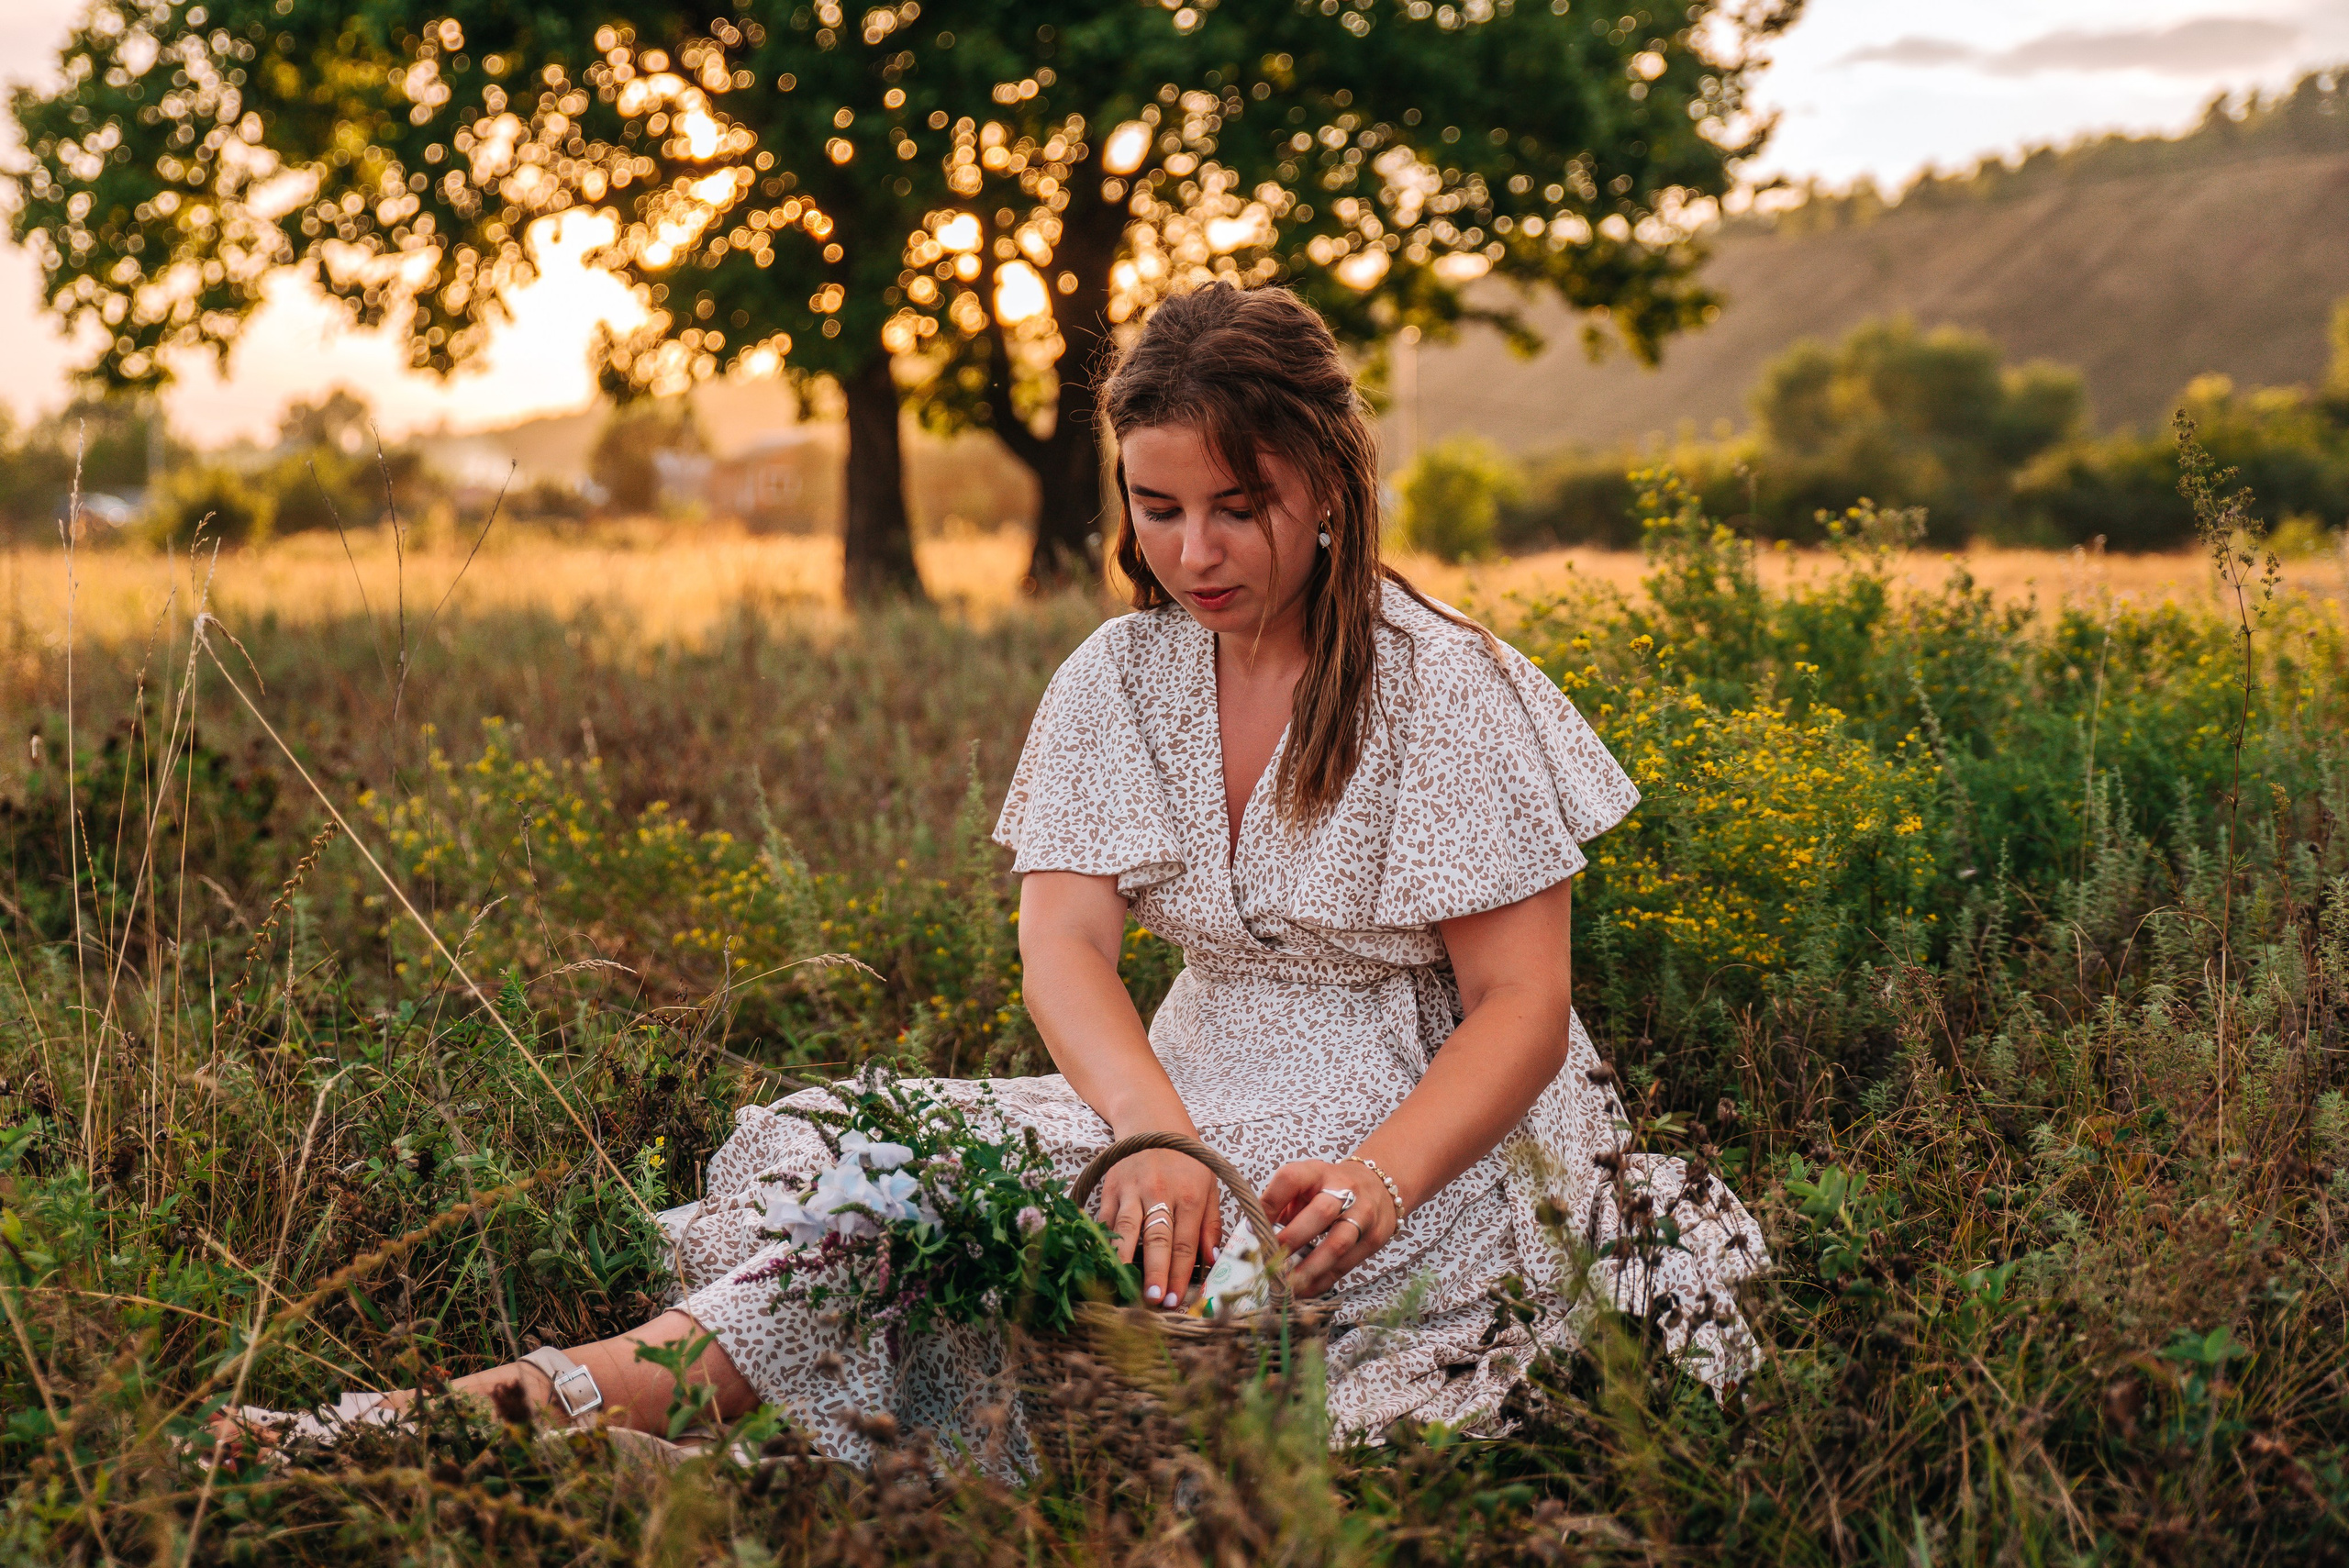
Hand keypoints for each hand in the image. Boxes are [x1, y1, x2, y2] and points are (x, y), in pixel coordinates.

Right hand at [1099, 1146, 1222, 1308]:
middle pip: (1156, 1238)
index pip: (1184, 1242)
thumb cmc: (1187, 1159)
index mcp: (1189, 1194)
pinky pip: (1106, 1220)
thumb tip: (1213, 1260)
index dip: (1180, 1273)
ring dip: (1125, 1262)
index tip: (1176, 1299)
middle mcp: (1160, 1191)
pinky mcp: (1110, 1187)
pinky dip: (1105, 1243)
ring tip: (1124, 1288)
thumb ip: (1211, 1224)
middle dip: (1155, 1272)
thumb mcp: (1210, 1185)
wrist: (1152, 1122)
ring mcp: (1132, 1189)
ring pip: (1126, 1230)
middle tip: (1153, 1301)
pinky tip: (1105, 1264)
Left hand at [1262, 1159, 1399, 1298]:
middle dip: (1293, 1239)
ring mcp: (1363, 1215)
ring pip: (1337, 1244)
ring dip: (1309, 1268)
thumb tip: (1255, 1233)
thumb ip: (1282, 1204)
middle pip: (1321, 1213)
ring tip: (1288, 1285)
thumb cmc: (1330, 1188)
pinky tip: (1304, 1290)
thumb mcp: (1306, 1184)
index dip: (1271, 1202)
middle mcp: (1344, 1190)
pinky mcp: (1373, 1239)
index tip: (1254, 1227)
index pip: (1291, 1179)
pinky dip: (1322, 1281)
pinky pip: (1345, 1265)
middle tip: (1271, 1260)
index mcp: (1318, 1172)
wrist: (1379, 1187)